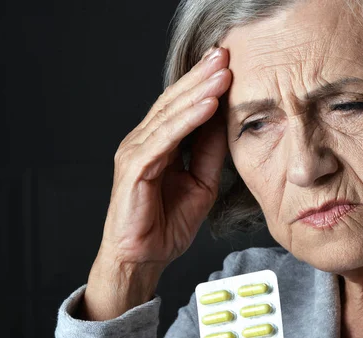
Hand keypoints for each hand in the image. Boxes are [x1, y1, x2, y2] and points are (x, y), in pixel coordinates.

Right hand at [82, 47, 231, 319]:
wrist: (143, 258)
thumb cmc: (166, 224)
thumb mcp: (200, 183)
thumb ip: (208, 153)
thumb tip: (224, 122)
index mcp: (158, 144)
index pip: (182, 106)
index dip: (203, 84)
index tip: (228, 64)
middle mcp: (143, 142)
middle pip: (175, 102)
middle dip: (202, 77)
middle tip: (225, 54)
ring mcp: (136, 152)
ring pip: (170, 115)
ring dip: (198, 92)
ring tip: (222, 72)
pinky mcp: (134, 168)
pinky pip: (165, 139)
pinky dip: (187, 120)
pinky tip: (207, 105)